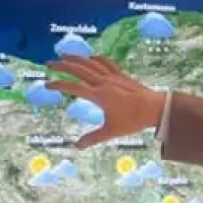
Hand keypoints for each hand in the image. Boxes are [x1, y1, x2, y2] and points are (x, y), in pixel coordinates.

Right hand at [45, 55, 165, 147]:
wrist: (155, 108)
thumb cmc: (133, 120)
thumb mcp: (111, 131)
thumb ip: (93, 138)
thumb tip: (77, 147)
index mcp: (99, 95)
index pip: (74, 87)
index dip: (58, 85)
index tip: (47, 85)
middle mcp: (104, 82)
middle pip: (79, 69)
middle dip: (62, 65)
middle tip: (49, 63)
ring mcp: (113, 76)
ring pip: (91, 62)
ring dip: (76, 58)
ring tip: (63, 55)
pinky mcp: (121, 75)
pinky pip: (106, 62)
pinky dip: (97, 58)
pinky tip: (91, 57)